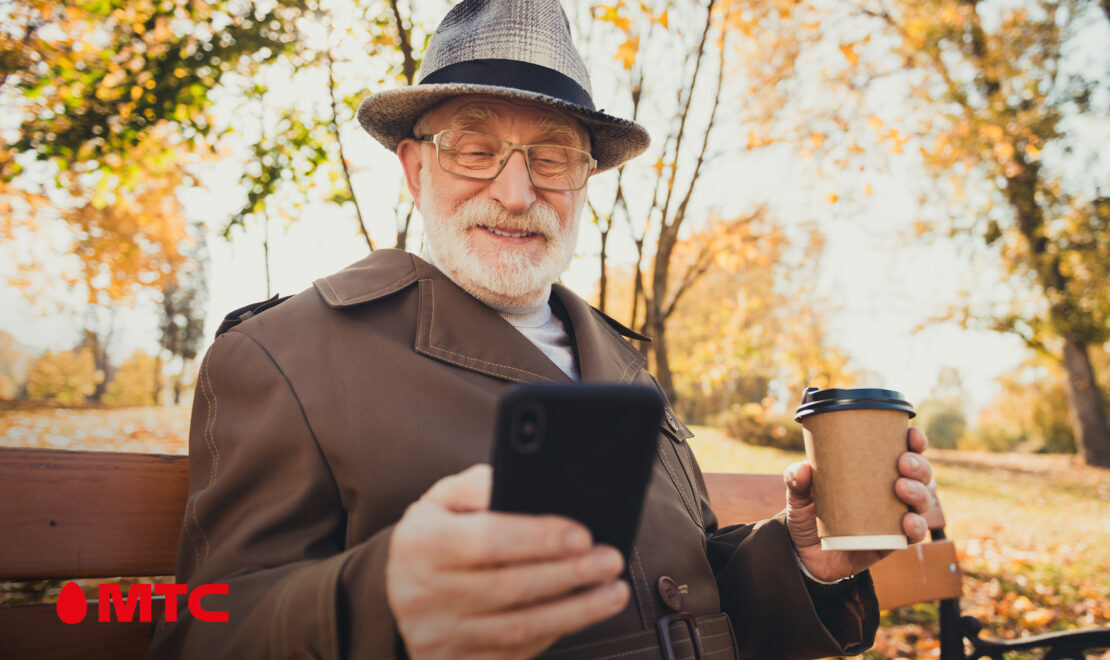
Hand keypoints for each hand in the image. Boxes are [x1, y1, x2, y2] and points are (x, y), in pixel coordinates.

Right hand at [385, 464, 629, 659]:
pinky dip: (555, 633)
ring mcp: (441, 635)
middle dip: (568, 574)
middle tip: (609, 559)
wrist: (400, 590)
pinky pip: (516, 652)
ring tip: (612, 591)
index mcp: (421, 545)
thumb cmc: (435, 535)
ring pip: (519, 628)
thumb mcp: (443, 499)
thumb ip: (478, 485)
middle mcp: (424, 595)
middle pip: (509, 588)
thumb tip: (521, 483)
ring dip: (575, 611)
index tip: (582, 534)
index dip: (538, 539)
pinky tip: (582, 613)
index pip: (486, 541)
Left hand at [783, 427, 933, 581]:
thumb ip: (796, 480)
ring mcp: (894, 517)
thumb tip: (802, 469)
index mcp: (872, 471)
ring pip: (922, 501)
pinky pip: (914, 534)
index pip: (902, 450)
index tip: (911, 434)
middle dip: (919, 466)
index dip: (914, 441)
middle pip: (919, 474)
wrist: (805, 555)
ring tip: (902, 488)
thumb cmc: (808, 515)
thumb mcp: (798, 495)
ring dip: (920, 492)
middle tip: (903, 463)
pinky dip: (917, 526)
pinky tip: (908, 521)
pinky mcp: (893, 542)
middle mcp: (890, 491)